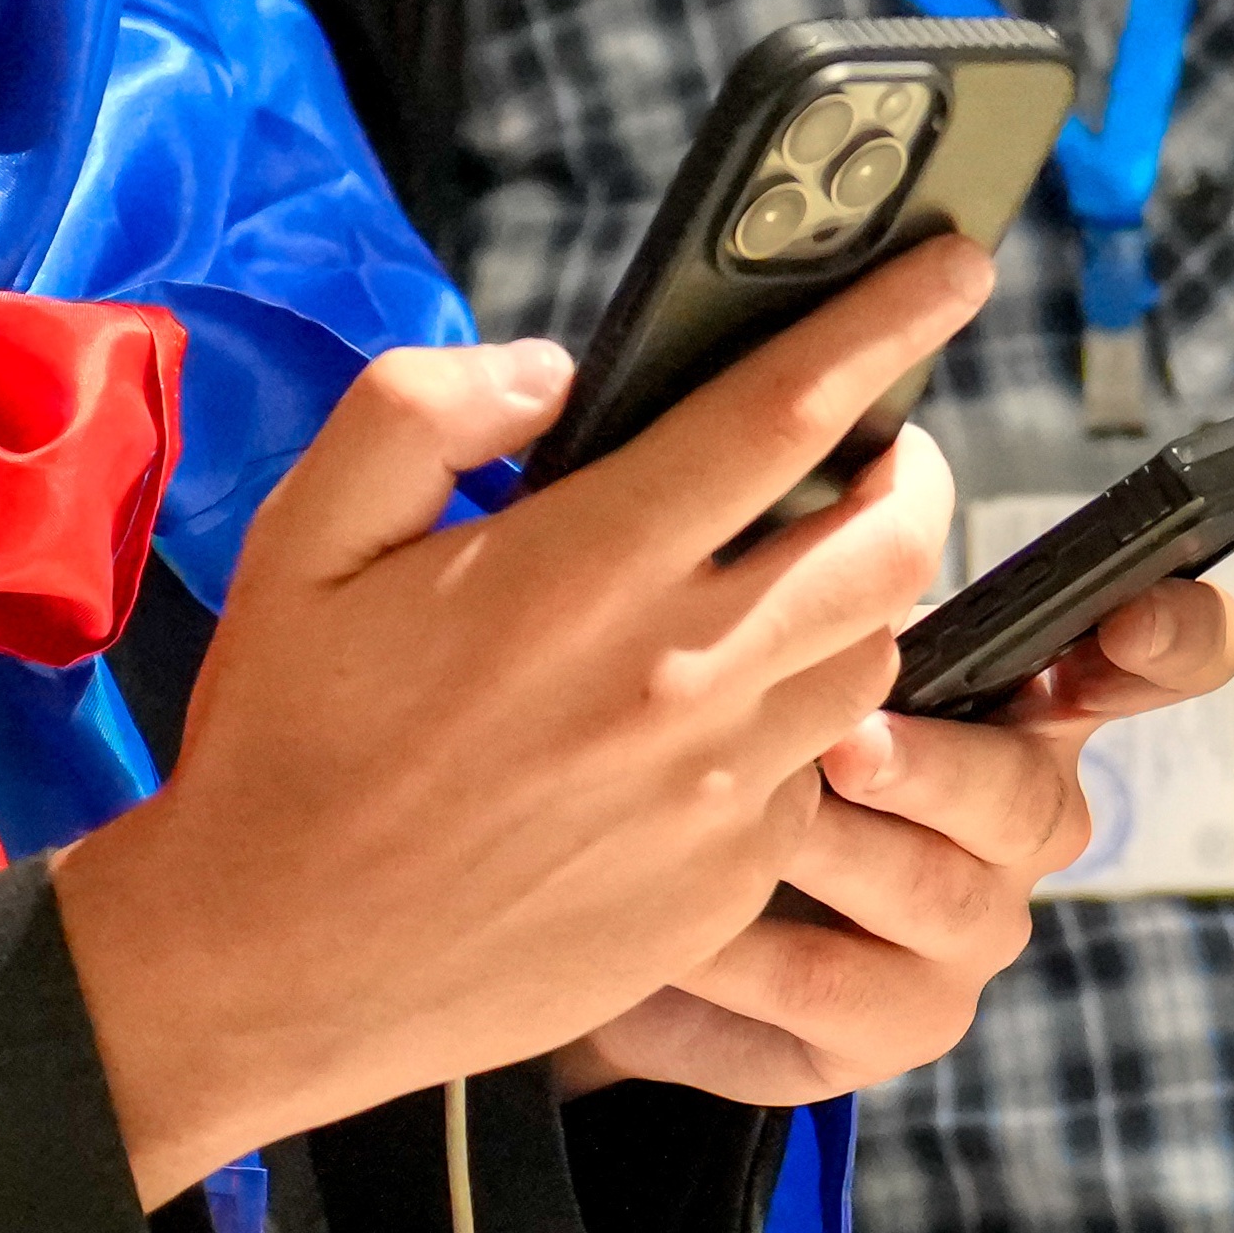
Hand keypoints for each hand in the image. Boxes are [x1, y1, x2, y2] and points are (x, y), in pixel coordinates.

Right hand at [53, 240, 988, 1206]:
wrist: (278, 966)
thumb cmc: (286, 739)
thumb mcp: (302, 536)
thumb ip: (422, 412)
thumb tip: (554, 373)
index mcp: (581, 569)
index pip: (785, 414)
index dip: (887, 323)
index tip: (955, 266)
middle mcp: (679, 677)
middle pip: (893, 545)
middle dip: (914, 472)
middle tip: (878, 449)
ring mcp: (719, 793)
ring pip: (876, 658)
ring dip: (859, 596)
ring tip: (789, 579)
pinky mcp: (728, 882)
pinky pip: (817, 772)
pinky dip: (798, 719)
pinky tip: (712, 717)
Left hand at [563, 568, 1233, 1103]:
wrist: (609, 893)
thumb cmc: (704, 716)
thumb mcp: (761, 626)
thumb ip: (819, 555)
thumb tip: (831, 430)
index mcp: (1017, 698)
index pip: (1157, 659)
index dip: (1172, 637)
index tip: (1131, 615)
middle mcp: (1016, 820)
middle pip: (1031, 800)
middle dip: (934, 769)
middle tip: (843, 744)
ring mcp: (959, 935)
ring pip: (932, 899)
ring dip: (823, 855)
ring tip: (728, 822)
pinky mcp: (882, 1029)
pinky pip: (827, 996)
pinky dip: (740, 959)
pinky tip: (666, 930)